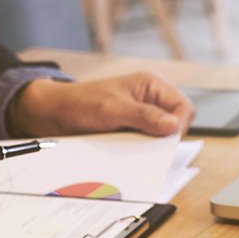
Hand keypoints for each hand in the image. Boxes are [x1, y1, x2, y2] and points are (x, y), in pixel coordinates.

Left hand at [12, 72, 194, 136]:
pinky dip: (141, 149)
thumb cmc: (81, 103)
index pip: (184, 107)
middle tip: (147, 145)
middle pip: (177, 122)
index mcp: (152, 85)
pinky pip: (147, 143)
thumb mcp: (113, 108)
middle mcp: (151, 99)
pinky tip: (129, 152)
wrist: (54, 114)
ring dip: (151, 145)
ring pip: (163, 135)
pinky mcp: (133, 129)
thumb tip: (173, 125)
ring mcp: (143, 115)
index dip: (179, 124)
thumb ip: (144, 116)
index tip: (165, 138)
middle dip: (165, 137)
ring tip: (133, 148)